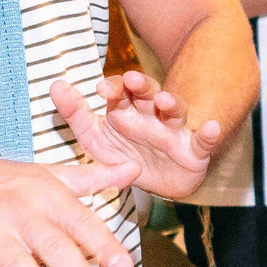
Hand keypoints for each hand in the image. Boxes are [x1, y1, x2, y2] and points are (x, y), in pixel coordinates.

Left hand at [52, 71, 225, 200]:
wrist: (158, 185)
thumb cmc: (125, 156)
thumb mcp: (96, 140)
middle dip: (141, 86)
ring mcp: (174, 131)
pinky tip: (211, 127)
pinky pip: (204, 140)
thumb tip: (55, 85)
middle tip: (132, 81)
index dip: (113, 87)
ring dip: (171, 103)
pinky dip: (209, 133)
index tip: (101, 89)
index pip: (119, 92)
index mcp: (126, 111)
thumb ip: (76, 115)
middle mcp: (151, 115)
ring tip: (164, 101)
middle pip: (147, 93)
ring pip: (175, 111)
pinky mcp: (195, 150)